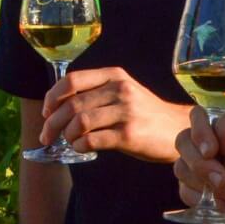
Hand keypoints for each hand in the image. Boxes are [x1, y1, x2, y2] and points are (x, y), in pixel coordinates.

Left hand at [42, 67, 182, 161]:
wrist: (177, 129)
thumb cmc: (145, 113)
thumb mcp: (124, 92)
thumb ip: (96, 93)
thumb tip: (57, 108)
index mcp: (114, 76)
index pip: (72, 80)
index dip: (53, 96)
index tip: (46, 112)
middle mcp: (120, 90)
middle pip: (72, 105)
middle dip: (52, 123)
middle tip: (46, 136)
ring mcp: (126, 112)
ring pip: (79, 123)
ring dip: (67, 135)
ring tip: (69, 141)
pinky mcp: (129, 135)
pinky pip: (92, 140)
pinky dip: (79, 146)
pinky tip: (81, 148)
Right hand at [172, 107, 224, 223]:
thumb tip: (221, 125)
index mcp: (222, 124)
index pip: (198, 116)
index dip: (199, 131)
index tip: (211, 150)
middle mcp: (205, 141)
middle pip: (183, 142)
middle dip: (200, 164)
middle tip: (222, 178)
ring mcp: (197, 165)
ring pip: (182, 169)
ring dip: (208, 184)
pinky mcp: (195, 189)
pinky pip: (186, 193)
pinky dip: (207, 200)